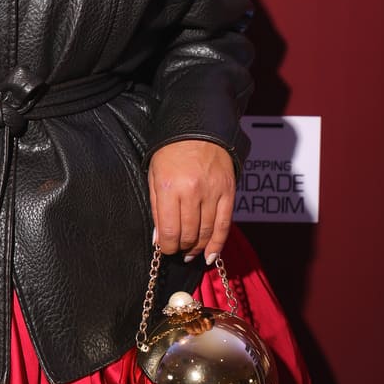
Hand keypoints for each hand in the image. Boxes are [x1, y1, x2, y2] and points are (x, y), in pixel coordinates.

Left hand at [147, 140, 235, 265]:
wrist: (198, 128)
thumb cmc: (171, 151)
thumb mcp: (154, 175)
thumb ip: (156, 208)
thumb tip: (159, 239)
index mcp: (169, 188)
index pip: (169, 231)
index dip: (167, 247)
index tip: (165, 249)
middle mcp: (192, 192)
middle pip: (188, 234)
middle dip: (181, 247)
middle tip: (178, 249)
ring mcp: (212, 192)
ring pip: (206, 232)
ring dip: (197, 247)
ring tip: (191, 252)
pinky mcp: (228, 191)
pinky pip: (225, 224)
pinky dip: (218, 243)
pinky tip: (210, 254)